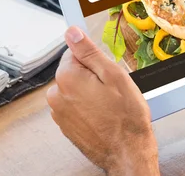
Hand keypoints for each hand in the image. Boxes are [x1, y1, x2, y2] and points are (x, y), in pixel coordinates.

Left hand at [47, 27, 158, 175]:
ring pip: (76, 90)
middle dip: (93, 76)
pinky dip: (89, 107)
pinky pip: (76, 106)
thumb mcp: (114, 75)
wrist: (127, 152)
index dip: (96, 60)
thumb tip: (72, 32)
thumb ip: (89, 51)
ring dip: (91, 92)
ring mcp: (60, 113)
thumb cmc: (126, 117)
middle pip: (75, 72)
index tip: (108, 70)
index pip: (75, 52)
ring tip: (111, 105)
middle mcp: (57, 95)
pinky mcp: (66, 125)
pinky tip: (105, 115)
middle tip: (113, 90)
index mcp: (67, 77)